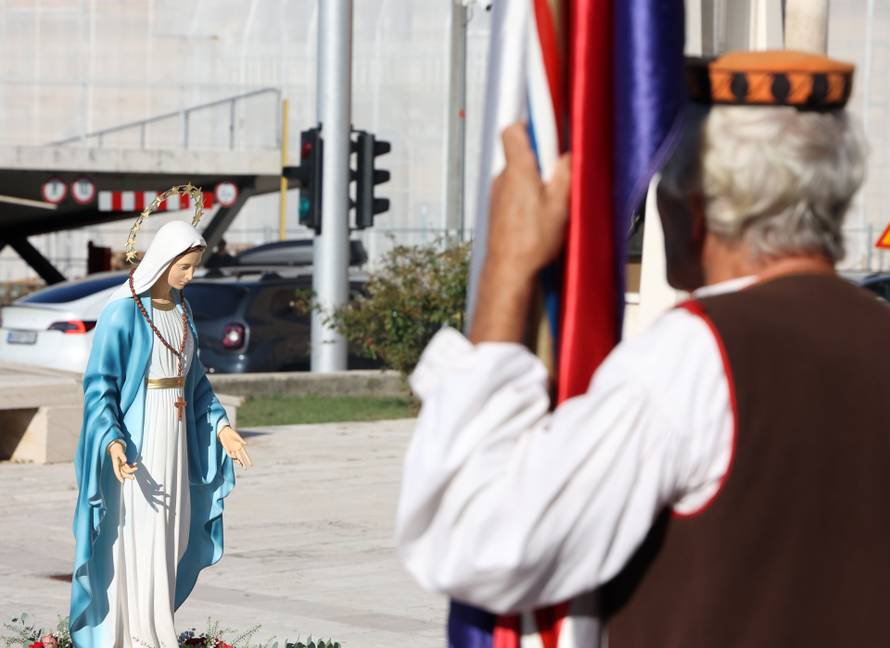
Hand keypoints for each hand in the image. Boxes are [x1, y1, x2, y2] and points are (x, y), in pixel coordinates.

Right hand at [107, 441, 136, 483]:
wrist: (115, 445)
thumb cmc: (116, 449)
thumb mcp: (119, 451)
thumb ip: (122, 456)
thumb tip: (125, 461)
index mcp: (115, 464)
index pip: (117, 472)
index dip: (119, 477)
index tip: (123, 482)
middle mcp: (118, 465)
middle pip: (122, 472)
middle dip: (128, 476)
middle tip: (133, 478)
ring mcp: (121, 464)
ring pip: (126, 470)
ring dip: (131, 470)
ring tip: (136, 468)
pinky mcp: (123, 462)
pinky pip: (128, 465)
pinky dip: (131, 465)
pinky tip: (135, 463)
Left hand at [219, 425, 252, 468]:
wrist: (224, 432)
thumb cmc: (232, 433)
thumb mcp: (237, 436)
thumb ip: (241, 440)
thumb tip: (245, 444)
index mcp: (240, 446)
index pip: (245, 454)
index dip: (248, 459)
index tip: (251, 464)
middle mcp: (237, 449)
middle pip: (241, 458)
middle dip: (243, 463)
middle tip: (245, 468)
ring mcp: (232, 450)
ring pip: (236, 458)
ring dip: (239, 462)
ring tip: (242, 466)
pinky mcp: (227, 450)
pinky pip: (230, 455)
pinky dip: (233, 457)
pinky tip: (235, 458)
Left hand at [468, 123, 570, 343]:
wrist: (508, 270)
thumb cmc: (530, 241)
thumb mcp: (560, 204)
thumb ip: (564, 174)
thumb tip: (567, 156)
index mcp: (517, 170)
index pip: (512, 130)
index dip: (528, 124)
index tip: (545, 125)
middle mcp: (502, 178)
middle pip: (519, 152)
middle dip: (540, 158)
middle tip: (558, 172)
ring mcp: (497, 194)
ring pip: (518, 174)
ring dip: (535, 180)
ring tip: (551, 200)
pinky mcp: (498, 209)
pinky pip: (514, 192)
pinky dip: (527, 196)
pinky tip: (540, 215)